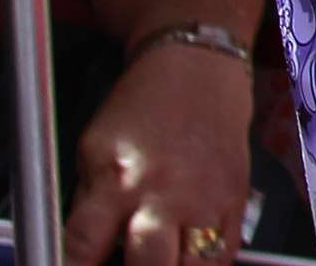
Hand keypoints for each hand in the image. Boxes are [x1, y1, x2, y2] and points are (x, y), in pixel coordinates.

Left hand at [62, 38, 252, 265]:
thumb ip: (88, 206)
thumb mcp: (94, 150)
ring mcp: (206, 200)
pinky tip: (187, 259)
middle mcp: (164, 194)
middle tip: (127, 264)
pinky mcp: (237, 200)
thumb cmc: (143, 106)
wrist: (199, 68)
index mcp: (117, 179)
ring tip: (160, 262)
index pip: (82, 249)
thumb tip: (78, 254)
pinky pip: (224, 257)